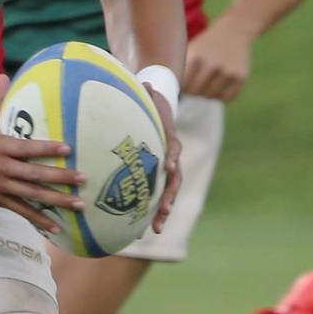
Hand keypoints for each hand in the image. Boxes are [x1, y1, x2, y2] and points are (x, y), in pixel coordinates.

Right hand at [0, 77, 84, 234]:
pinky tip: (54, 227)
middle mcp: (2, 167)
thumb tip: (4, 76)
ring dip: (56, 201)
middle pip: (35, 174)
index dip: (48, 148)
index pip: (28, 148)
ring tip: (78, 205)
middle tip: (84, 180)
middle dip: (61, 177)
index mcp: (0, 146)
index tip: (68, 149)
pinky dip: (37, 219)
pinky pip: (20, 211)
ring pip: (32, 195)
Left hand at [142, 85, 181, 231]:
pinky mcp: (155, 178)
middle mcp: (171, 158)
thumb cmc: (150, 102)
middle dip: (168, 198)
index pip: (174, 149)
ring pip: (166, 194)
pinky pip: (154, 197)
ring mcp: (164, 171)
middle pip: (174, 181)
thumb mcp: (149, 95)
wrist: (156, 110)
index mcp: (169, 140)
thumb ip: (147, 92)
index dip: (172, 157)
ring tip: (156, 229)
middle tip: (163, 213)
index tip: (169, 165)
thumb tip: (146, 82)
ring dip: (162, 212)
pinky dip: (148, 213)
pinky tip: (139, 231)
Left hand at [184, 15, 255, 101]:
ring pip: (210, 96)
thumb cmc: (206, 45)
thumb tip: (167, 95)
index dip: (180, 86)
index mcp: (195, 56)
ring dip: (206, 93)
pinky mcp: (241, 77)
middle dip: (192, 90)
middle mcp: (212, 64)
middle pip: (195, 92)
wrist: (234, 30)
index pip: (181, 85)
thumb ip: (178, 69)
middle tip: (195, 83)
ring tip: (207, 82)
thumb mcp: (190, 49)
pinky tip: (219, 84)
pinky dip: (221, 95)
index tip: (182, 82)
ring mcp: (228, 71)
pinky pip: (226, 97)